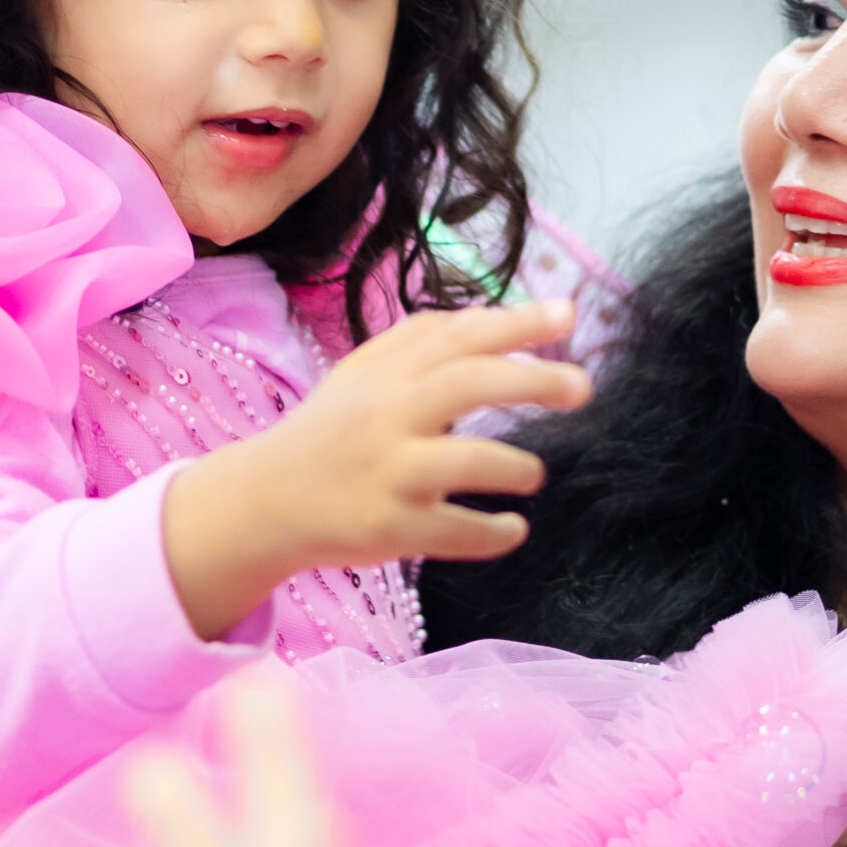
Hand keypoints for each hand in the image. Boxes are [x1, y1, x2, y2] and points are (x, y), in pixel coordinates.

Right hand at [164, 300, 589, 638]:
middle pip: (468, 384)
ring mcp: (387, 473)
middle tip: (583, 387)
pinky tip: (512, 529)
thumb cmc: (326, 434)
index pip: (457, 336)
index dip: (516, 322)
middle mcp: (386, 416)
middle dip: (532, 379)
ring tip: (535, 474)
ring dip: (516, 465)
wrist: (263, 501)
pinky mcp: (387, 527)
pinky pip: (454, 531)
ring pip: (466, 460)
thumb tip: (491, 315)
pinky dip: (492, 532)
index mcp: (384, 375)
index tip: (568, 314)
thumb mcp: (360, 375)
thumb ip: (418, 342)